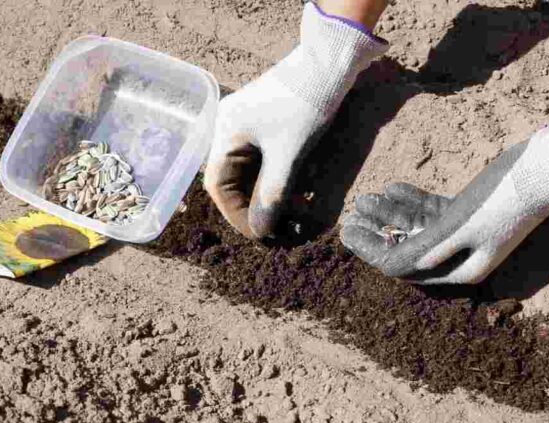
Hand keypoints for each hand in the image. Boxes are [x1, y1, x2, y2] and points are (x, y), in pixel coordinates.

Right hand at [205, 2, 386, 239]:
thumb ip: (271, 195)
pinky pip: (262, 162)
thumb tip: (261, 232)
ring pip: (249, 174)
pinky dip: (277, 180)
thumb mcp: (289, 154)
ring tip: (294, 215)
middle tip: (279, 231)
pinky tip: (298, 193)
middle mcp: (226, 131)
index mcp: (224, 134)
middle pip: (232, 182)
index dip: (238, 216)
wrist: (329, 60)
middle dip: (255, 208)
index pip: (219, 188)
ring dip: (269, 196)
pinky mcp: (263, 126)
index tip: (262, 236)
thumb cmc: (305, 103)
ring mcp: (244, 127)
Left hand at [341, 92, 548, 283]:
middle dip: (376, 233)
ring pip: (417, 226)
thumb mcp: (458, 226)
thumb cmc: (503, 199)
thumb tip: (390, 268)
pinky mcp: (468, 212)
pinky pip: (432, 211)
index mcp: (460, 268)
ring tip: (363, 199)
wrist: (546, 167)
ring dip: (389, 213)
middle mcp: (460, 256)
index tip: (349, 235)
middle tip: (349, 219)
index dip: (373, 252)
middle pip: (406, 247)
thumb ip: (423, 248)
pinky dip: (412, 200)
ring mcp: (464, 234)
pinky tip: (391, 188)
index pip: (404, 266)